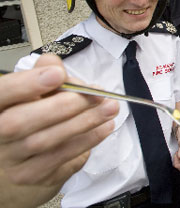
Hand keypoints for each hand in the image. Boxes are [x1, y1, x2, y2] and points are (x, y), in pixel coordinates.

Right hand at [0, 54, 117, 203]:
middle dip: (63, 105)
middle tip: (95, 94)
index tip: (57, 74)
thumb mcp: (32, 94)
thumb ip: (41, 74)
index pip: (0, 94)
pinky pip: (61, 158)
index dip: (25, 85)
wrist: (22, 165)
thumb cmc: (30, 119)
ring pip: (45, 141)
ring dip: (84, 121)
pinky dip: (87, 140)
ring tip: (109, 107)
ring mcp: (11, 159)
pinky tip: (104, 127)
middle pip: (19, 122)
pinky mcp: (32, 176)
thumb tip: (52, 62)